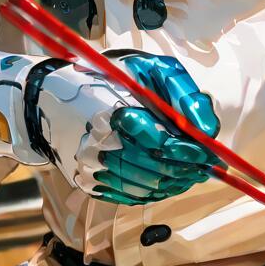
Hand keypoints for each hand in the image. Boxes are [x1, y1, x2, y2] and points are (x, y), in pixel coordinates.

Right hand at [34, 53, 218, 203]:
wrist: (55, 96)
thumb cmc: (112, 78)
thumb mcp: (150, 71)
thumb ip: (182, 95)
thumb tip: (209, 131)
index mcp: (113, 112)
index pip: (161, 142)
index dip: (189, 151)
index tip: (209, 154)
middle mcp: (98, 143)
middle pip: (155, 168)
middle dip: (186, 170)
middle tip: (205, 169)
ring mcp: (90, 166)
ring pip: (143, 185)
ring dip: (173, 184)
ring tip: (191, 176)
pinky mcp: (86, 181)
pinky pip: (126, 194)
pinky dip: (153, 192)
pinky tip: (168, 185)